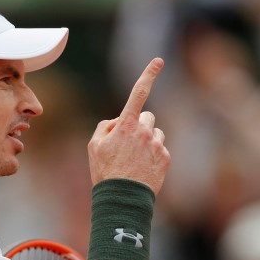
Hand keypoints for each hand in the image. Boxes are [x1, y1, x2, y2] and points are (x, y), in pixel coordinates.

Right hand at [88, 58, 169, 194]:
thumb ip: (105, 126)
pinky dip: (153, 155)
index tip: (158, 60)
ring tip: (134, 160)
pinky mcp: (166, 157)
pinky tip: (142, 169)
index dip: (148, 74)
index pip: (138, 92)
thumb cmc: (105, 172)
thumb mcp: (94, 146)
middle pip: (147, 117)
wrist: (122, 199)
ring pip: (156, 133)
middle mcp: (145, 131)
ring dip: (147, 140)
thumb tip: (118, 121)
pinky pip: (160, 149)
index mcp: (127, 124)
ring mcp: (157, 144)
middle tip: (127, 145)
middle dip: (139, 125)